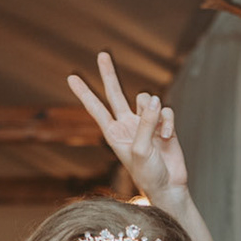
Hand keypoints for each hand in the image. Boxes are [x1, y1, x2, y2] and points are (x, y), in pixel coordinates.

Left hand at [67, 50, 188, 204]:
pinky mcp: (162, 123)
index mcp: (113, 133)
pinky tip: (167, 137)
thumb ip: (145, 122)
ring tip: (158, 135)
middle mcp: (126, 125)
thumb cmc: (149, 174)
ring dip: (154, 113)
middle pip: (115, 93)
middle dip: (109, 74)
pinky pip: (165, 110)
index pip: (95, 108)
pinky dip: (167, 122)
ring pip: (146, 99)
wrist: (169, 186)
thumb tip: (153, 99)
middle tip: (101, 54)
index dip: (84, 92)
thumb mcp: (141, 149)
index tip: (71, 77)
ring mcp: (144, 123)